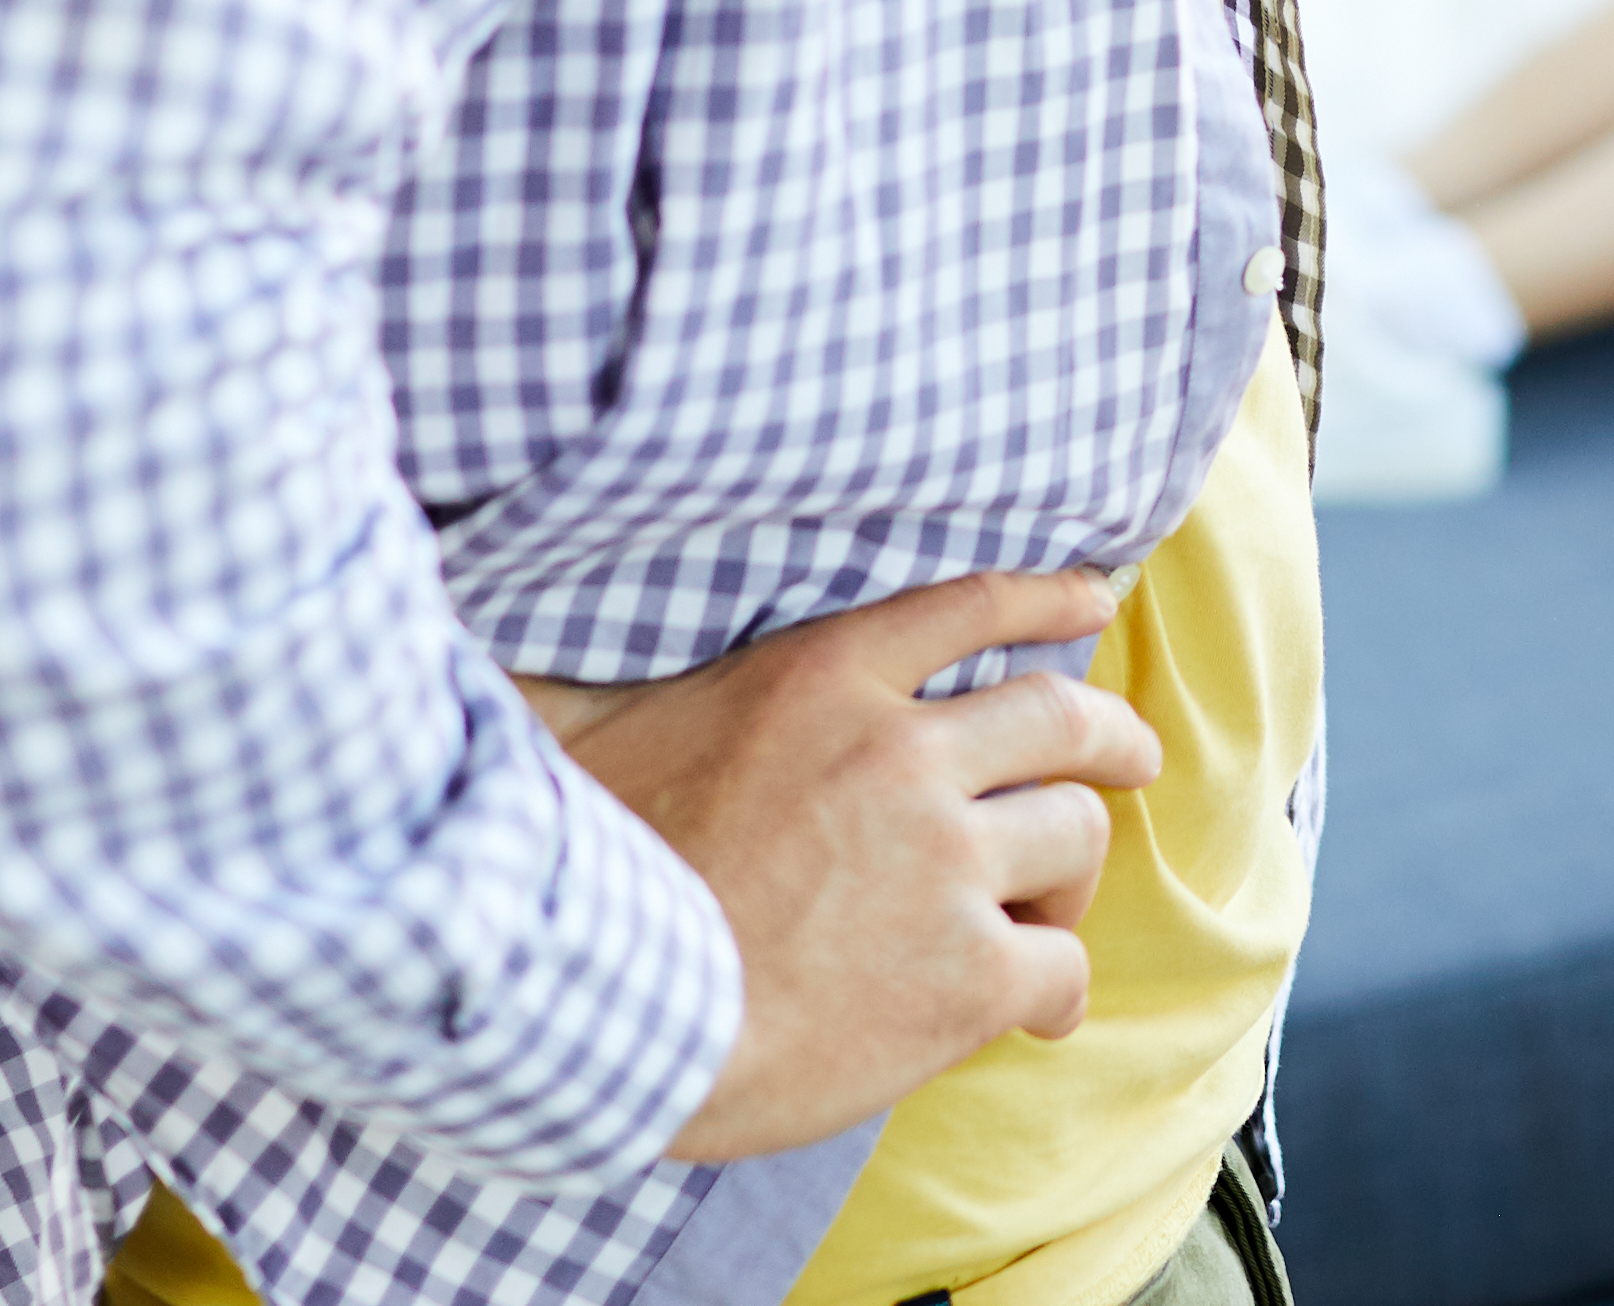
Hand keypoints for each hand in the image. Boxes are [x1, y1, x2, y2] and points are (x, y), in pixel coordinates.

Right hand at [552, 569, 1157, 1161]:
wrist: (600, 1018)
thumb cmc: (575, 873)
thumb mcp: (566, 734)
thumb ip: (565, 679)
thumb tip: (479, 639)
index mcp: (820, 680)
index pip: (970, 605)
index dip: (1048, 595)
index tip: (1095, 596)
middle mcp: (904, 754)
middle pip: (1064, 718)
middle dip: (1114, 737)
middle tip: (1134, 759)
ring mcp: (946, 862)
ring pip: (1076, 840)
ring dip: (1070, 877)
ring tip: (1051, 913)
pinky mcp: (968, 972)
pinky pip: (1061, 967)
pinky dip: (1057, 988)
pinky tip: (1035, 1011)